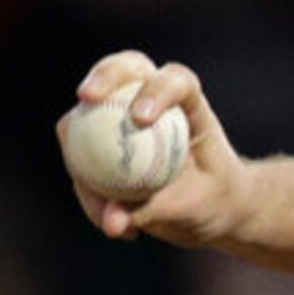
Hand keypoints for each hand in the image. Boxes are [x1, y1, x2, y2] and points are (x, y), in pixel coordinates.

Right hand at [58, 52, 245, 246]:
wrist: (209, 209)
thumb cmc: (213, 199)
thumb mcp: (196, 207)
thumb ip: (156, 207)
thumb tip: (113, 221)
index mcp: (189, 104)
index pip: (175, 81)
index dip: (156, 89)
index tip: (140, 119)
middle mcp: (152, 99)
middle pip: (126, 69)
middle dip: (103, 75)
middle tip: (86, 98)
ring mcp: (120, 115)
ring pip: (88, 116)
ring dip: (83, 160)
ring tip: (109, 216)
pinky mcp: (99, 139)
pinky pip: (80, 159)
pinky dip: (90, 193)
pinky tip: (111, 225)